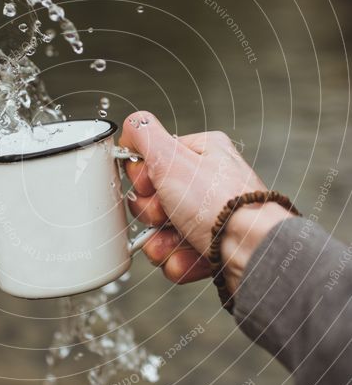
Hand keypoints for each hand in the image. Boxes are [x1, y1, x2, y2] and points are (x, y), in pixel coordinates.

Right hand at [119, 112, 291, 289]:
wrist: (253, 250)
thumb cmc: (220, 204)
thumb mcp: (172, 158)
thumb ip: (145, 134)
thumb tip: (132, 124)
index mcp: (202, 153)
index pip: (153, 160)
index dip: (143, 178)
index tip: (149, 185)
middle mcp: (209, 183)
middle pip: (155, 199)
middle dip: (153, 215)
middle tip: (166, 215)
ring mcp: (211, 217)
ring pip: (163, 231)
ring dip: (163, 242)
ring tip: (179, 242)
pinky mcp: (213, 248)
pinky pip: (179, 255)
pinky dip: (181, 260)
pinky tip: (192, 256)